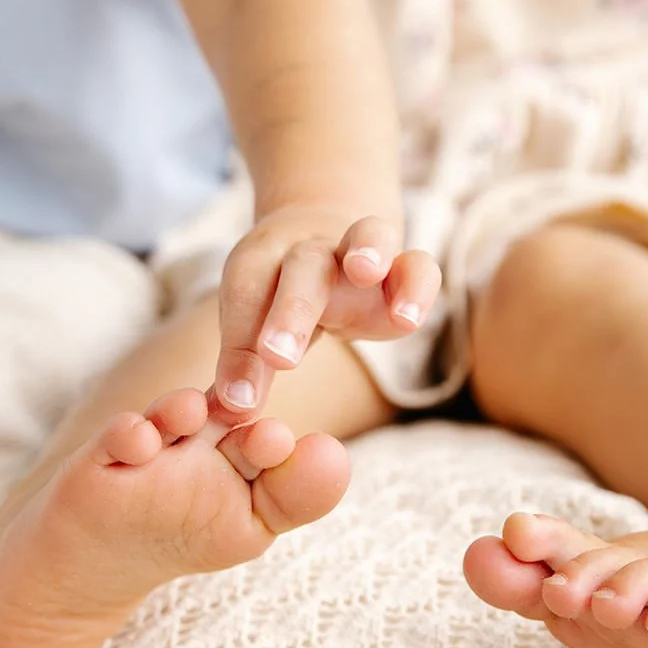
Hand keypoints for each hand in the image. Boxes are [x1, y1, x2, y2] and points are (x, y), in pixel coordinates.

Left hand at [212, 207, 441, 419]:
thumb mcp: (253, 322)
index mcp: (262, 263)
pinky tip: (408, 318)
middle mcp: (311, 251)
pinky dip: (417, 287)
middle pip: (302, 269)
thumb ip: (242, 365)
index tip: (238, 400)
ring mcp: (361, 253)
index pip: (247, 299)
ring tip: (364, 271)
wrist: (320, 236)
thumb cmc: (276, 291)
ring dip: (366, 249)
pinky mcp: (403, 269)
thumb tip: (227, 413)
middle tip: (276, 356)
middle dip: (290, 311)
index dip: (239, 350)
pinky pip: (419, 266)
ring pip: (366, 235)